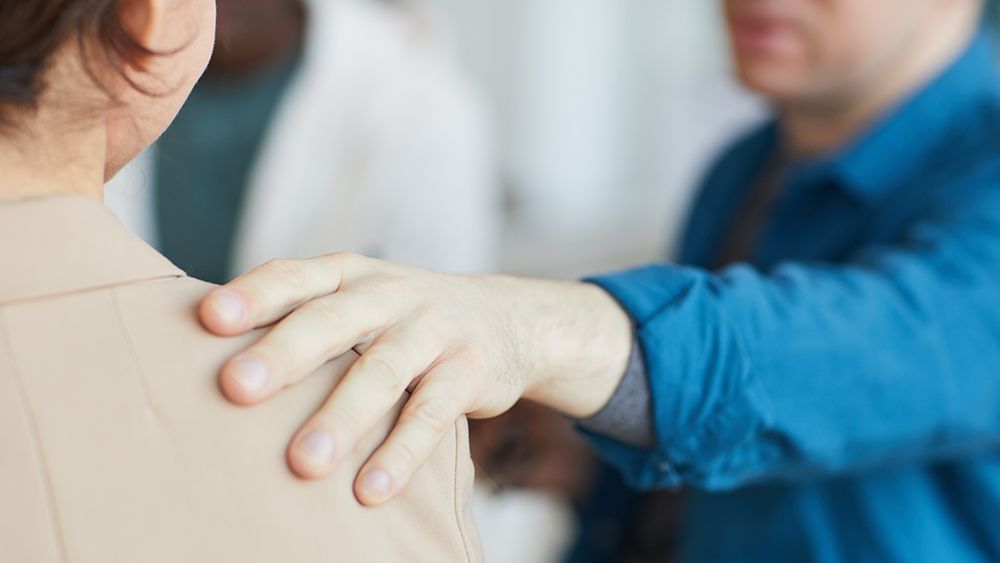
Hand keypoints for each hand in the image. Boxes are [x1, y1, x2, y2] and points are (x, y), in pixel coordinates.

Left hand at [198, 253, 631, 505]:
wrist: (507, 318)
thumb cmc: (403, 318)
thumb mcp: (358, 299)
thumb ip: (302, 318)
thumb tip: (202, 362)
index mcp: (349, 275)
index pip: (295, 277)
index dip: (253, 294)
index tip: (207, 318)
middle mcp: (389, 294)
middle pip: (332, 321)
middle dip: (285, 353)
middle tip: (237, 387)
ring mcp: (433, 330)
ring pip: (382, 372)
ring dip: (342, 417)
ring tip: (303, 463)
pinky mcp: (468, 371)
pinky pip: (432, 415)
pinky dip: (401, 453)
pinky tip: (371, 489)